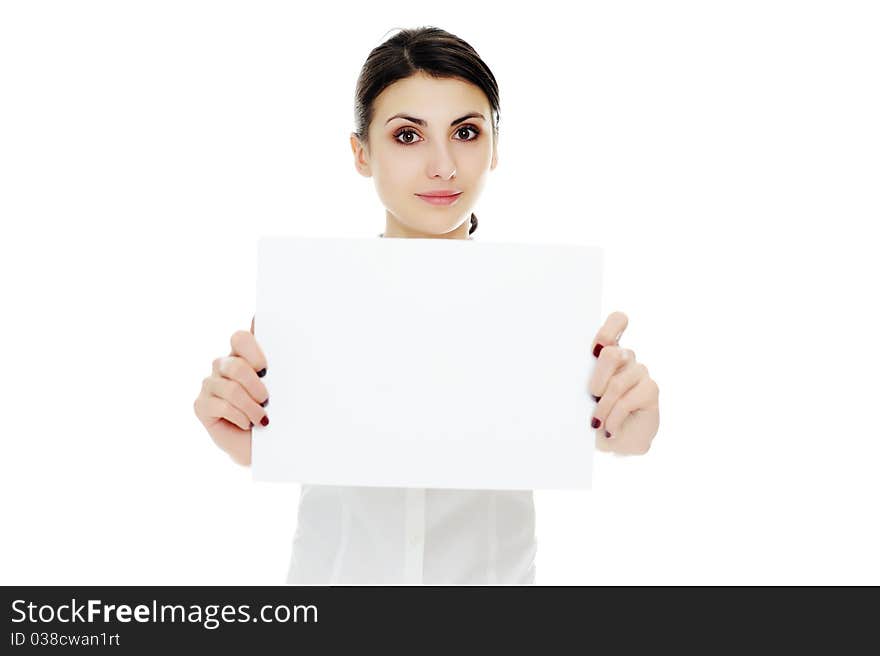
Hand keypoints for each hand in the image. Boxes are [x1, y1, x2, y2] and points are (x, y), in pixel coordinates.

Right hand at [193, 315, 268, 465]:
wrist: (264, 446)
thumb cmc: (276, 415)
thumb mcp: (283, 391)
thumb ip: (279, 372)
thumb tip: (294, 354)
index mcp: (244, 355)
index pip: (241, 338)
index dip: (253, 349)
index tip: (266, 368)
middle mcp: (223, 365)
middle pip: (235, 364)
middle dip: (254, 384)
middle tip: (267, 399)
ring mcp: (210, 384)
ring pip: (230, 388)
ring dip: (250, 406)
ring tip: (262, 418)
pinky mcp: (201, 405)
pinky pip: (221, 405)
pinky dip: (239, 417)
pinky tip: (247, 424)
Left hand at [588, 311, 659, 454]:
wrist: (613, 442)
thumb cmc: (592, 414)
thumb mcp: (579, 396)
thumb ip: (578, 379)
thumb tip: (559, 371)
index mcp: (606, 351)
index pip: (617, 322)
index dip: (609, 329)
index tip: (596, 347)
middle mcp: (626, 357)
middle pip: (612, 353)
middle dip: (597, 379)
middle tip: (591, 396)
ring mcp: (640, 372)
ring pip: (617, 383)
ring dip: (602, 407)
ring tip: (596, 423)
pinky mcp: (651, 389)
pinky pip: (627, 400)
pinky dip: (614, 418)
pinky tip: (610, 430)